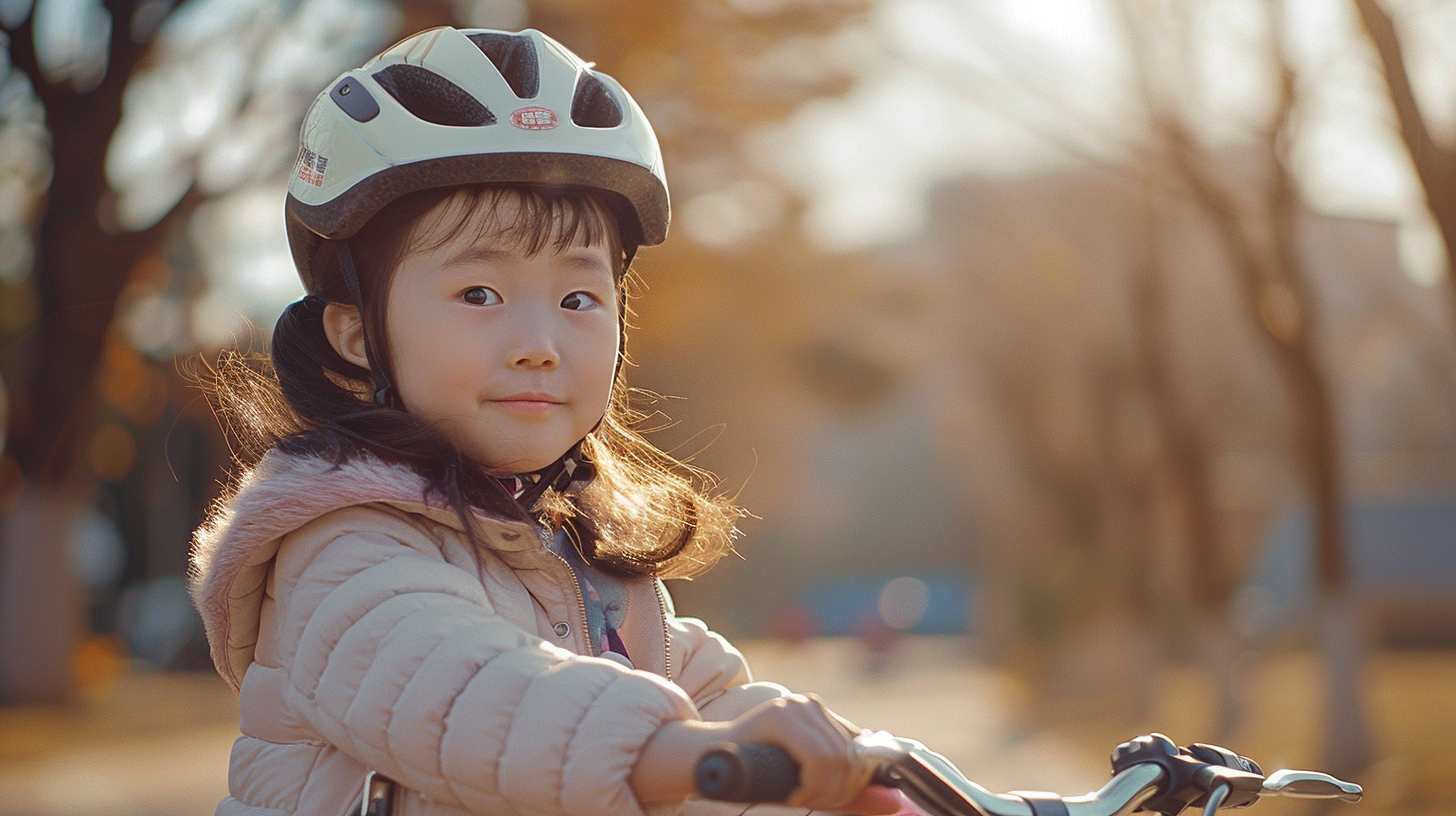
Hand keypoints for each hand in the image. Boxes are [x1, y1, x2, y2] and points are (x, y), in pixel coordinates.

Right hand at [717, 694, 897, 814]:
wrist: (706, 764)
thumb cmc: (757, 777)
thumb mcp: (809, 786)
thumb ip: (851, 795)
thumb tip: (897, 803)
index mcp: (823, 717)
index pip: (865, 752)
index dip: (856, 786)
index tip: (831, 802)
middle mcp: (813, 705)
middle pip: (854, 758)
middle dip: (840, 795)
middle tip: (807, 803)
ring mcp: (797, 707)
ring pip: (839, 760)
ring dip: (822, 795)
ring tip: (796, 799)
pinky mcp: (781, 716)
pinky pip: (818, 758)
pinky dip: (810, 787)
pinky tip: (790, 794)